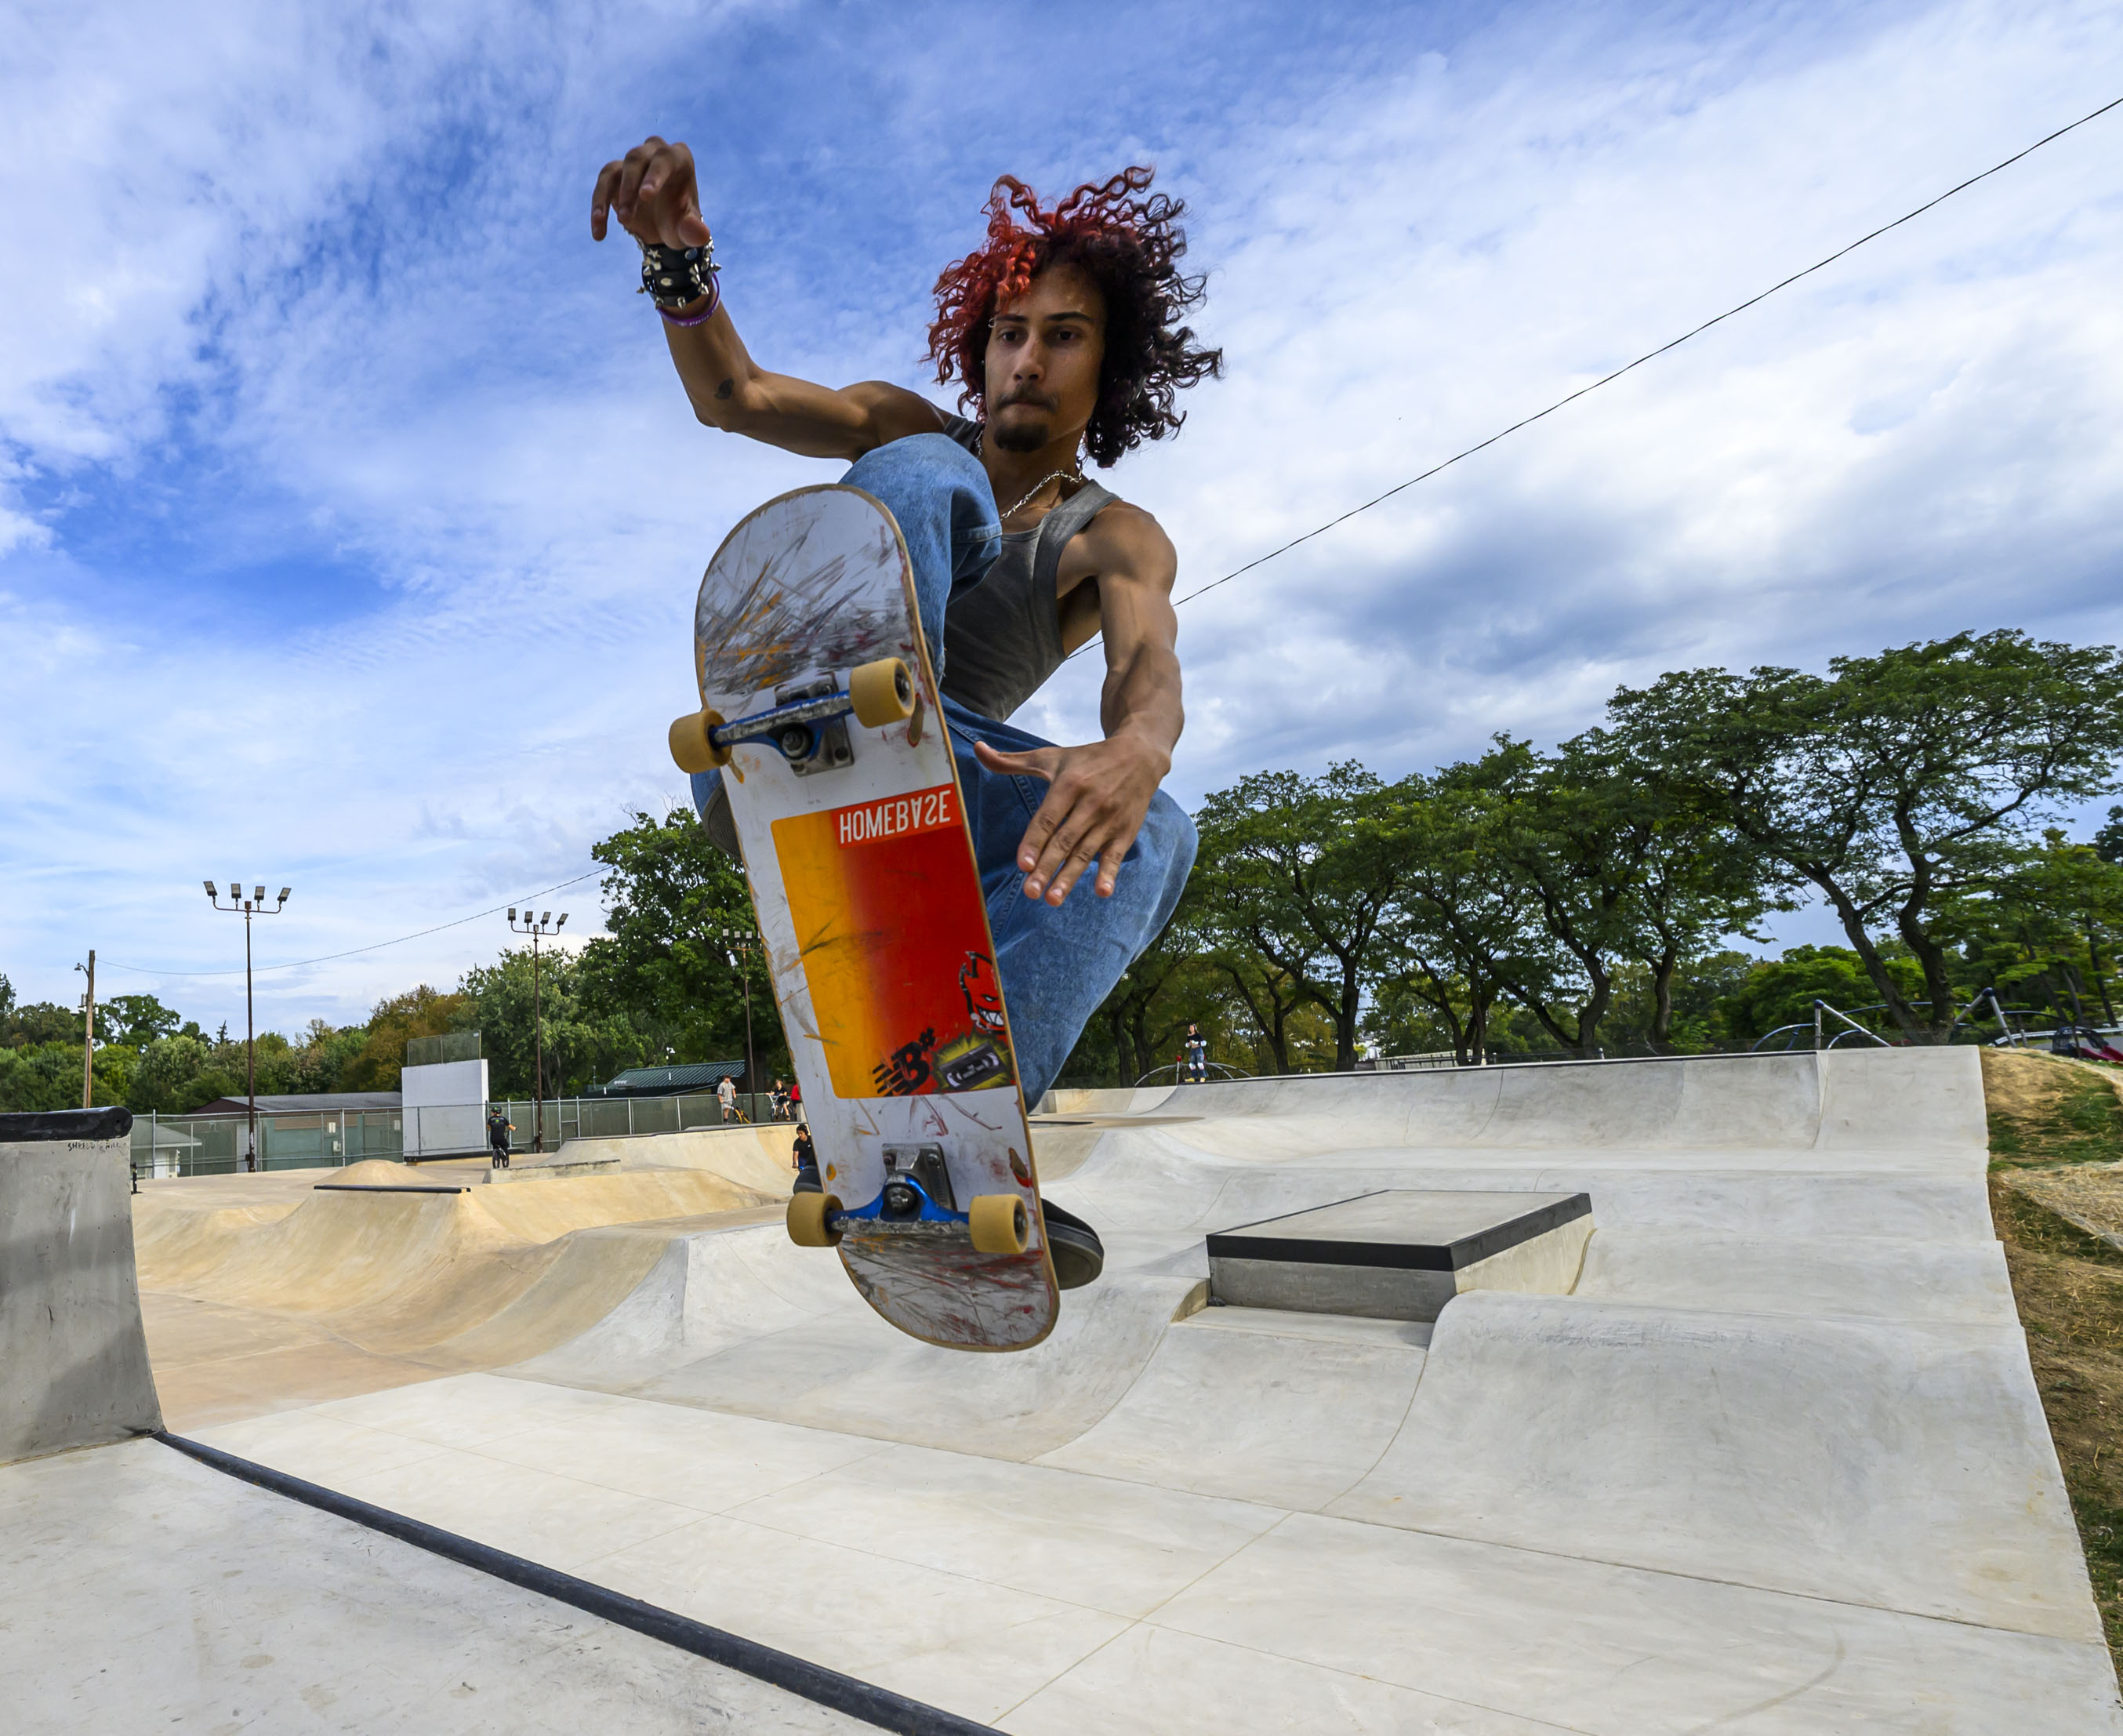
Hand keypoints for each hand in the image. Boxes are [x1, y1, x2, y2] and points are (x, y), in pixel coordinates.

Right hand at [591, 136, 712, 248]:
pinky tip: (598, 229)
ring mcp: (632, 162)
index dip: (654, 176)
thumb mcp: (688, 230)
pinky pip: (602, 184)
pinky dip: (599, 206)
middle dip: (629, 187)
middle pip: (635, 158)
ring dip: (609, 197)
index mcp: (678, 158)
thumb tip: (701, 235)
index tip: (645, 196)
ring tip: (614, 226)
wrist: (664, 228)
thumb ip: (694, 231)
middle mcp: (654, 153)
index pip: (664, 159)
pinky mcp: (614, 175)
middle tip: (626, 219)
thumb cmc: (681, 223)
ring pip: (614, 170)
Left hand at [974, 734, 1169, 903]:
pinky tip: (1101, 892)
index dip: (1035, 842)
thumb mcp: (1051, 757)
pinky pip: (1116, 856)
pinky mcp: (1125, 831)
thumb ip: (1012, 760)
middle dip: (1047, 868)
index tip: (1023, 864)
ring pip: (1085, 853)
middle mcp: (1090, 803)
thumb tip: (977, 749)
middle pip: (1064, 841)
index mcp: (1069, 784)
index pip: (1048, 818)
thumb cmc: (1088, 758)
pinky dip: (1110, 874)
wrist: (1139, 754)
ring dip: (1070, 878)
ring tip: (1053, 899)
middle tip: (1030, 892)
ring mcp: (1109, 820)